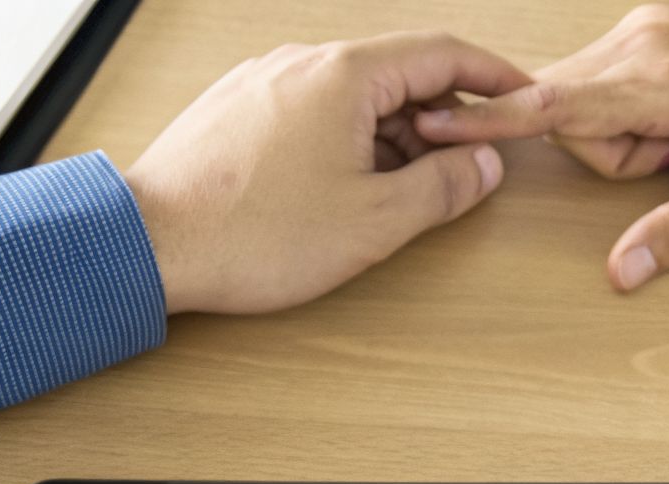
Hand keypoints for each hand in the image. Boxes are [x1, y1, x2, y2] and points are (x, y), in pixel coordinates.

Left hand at [124, 32, 528, 314]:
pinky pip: (311, 112)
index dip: (493, 76)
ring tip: (393, 199)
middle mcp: (301, 62)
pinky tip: (339, 193)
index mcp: (344, 73)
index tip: (522, 98)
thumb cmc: (251, 234)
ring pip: (352, 97)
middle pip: (396, 75)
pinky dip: (344, 142)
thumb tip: (484, 165)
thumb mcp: (374, 221)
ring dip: (388, 140)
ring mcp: (263, 82)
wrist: (146, 245)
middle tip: (459, 175)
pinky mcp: (236, 110)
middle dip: (438, 122)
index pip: (442, 53)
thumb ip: (443, 187)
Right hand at [414, 4, 668, 291]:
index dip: (488, 119)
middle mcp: (645, 42)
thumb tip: (620, 274)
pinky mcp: (657, 26)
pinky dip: (634, 109)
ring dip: (624, 133)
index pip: (550, 104)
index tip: (431, 120)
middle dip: (608, 152)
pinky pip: (610, 78)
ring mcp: (650, 28)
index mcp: (662, 82)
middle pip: (566, 110)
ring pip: (586, 95)